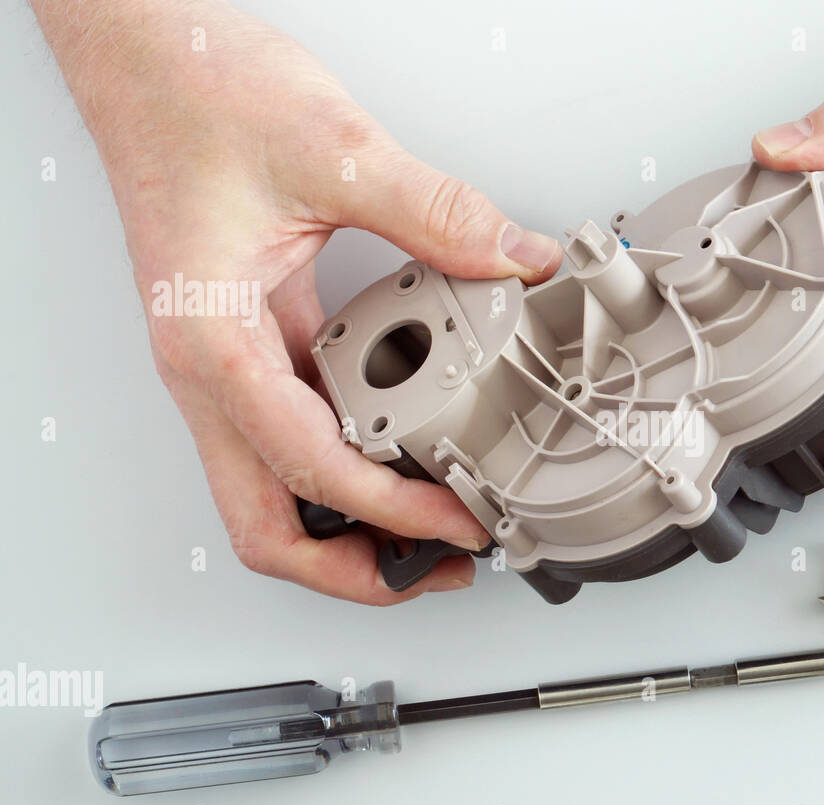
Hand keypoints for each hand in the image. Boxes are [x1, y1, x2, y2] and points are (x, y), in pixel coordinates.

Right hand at [33, 0, 560, 601]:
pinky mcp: (254, 344)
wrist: (147, 54)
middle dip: (350, 569)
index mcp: (215, 343)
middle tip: (432, 567)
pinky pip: (298, 434)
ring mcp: (230, 366)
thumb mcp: (332, 147)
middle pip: (265, 526)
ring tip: (427, 528)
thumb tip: (515, 258)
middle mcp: (212, 372)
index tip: (459, 526)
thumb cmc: (193, 91)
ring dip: (347, 527)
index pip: (310, 469)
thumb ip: (435, 212)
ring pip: (275, 491)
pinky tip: (407, 449)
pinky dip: (349, 465)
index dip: (393, 514)